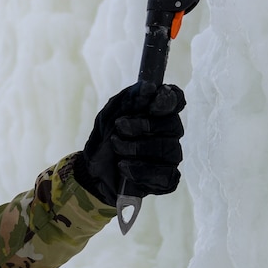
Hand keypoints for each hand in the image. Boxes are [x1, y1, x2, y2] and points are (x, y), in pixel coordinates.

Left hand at [74, 82, 184, 205]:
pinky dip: (142, 170)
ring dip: (137, 148)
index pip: (176, 99)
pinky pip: (166, 174)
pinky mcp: (167, 179)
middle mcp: (169, 134)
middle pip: (172, 124)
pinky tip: (124, 167)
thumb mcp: (109, 115)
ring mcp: (170, 157)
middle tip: (119, 127)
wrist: (92, 171)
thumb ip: (129, 99)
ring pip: (168, 149)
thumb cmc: (105, 139)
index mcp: (158, 112)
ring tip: (116, 148)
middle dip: (143, 126)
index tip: (151, 106)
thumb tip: (149, 88)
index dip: (168, 100)